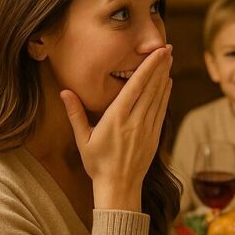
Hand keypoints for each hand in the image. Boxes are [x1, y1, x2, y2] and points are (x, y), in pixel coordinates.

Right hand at [61, 46, 172, 211]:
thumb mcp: (82, 139)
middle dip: (160, 66)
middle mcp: (135, 120)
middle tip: (168, 47)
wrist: (119, 187)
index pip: (136, 86)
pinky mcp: (155, 135)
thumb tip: (64, 91)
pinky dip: (166, 94)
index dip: (148, 67)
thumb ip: (75, 114)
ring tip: (169, 59)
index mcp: (117, 118)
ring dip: (165, 76)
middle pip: (151, 87)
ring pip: (159, 97)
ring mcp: (147, 128)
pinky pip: (161, 109)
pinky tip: (168, 82)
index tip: (157, 52)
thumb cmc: (98, 163)